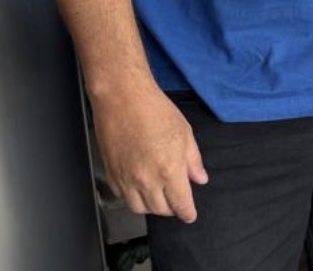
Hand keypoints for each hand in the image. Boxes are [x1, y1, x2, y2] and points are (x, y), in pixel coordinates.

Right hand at [91, 83, 208, 222]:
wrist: (123, 99)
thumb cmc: (155, 110)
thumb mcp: (185, 132)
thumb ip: (193, 160)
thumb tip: (200, 178)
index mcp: (169, 170)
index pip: (180, 204)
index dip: (187, 213)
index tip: (190, 214)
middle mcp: (146, 180)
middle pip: (161, 209)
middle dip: (172, 208)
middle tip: (176, 199)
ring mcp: (126, 180)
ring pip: (140, 208)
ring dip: (152, 206)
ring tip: (159, 194)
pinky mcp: (111, 175)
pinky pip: (123, 198)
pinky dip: (134, 197)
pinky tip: (140, 186)